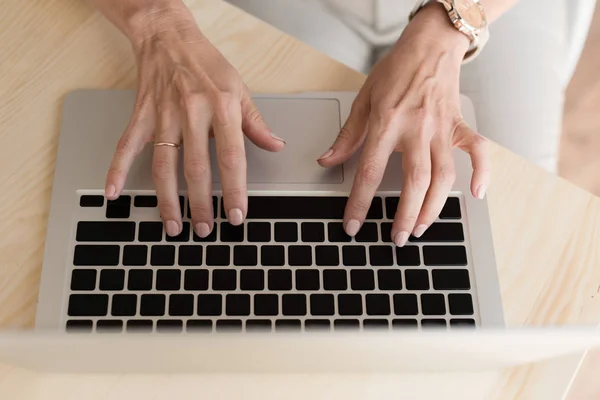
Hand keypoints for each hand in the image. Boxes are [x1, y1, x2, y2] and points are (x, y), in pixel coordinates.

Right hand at [104, 5, 284, 237]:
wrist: (168, 37)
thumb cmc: (207, 63)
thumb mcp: (240, 89)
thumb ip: (256, 122)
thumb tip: (275, 145)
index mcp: (221, 108)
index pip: (232, 158)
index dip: (235, 190)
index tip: (236, 215)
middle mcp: (192, 113)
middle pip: (196, 168)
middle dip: (201, 203)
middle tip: (205, 230)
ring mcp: (163, 115)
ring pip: (164, 165)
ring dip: (167, 199)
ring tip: (172, 225)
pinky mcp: (141, 115)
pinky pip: (127, 146)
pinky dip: (117, 170)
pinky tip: (113, 192)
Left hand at [318, 3, 489, 245]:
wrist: (429, 45)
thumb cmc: (395, 71)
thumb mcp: (363, 100)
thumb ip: (347, 135)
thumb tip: (327, 161)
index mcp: (387, 123)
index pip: (369, 171)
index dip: (359, 202)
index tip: (353, 225)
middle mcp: (416, 129)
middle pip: (414, 181)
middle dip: (405, 215)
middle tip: (397, 239)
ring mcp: (441, 129)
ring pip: (443, 176)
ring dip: (434, 206)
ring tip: (422, 228)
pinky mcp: (459, 125)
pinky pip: (478, 151)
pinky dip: (482, 172)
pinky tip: (477, 193)